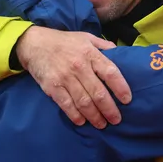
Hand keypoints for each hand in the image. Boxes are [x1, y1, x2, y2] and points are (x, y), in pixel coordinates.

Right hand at [16, 26, 131, 128]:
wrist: (35, 43)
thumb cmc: (64, 41)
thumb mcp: (86, 37)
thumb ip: (104, 45)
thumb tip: (120, 53)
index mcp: (90, 53)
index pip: (110, 72)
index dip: (121, 87)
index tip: (127, 99)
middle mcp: (79, 66)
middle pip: (98, 92)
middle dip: (109, 109)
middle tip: (116, 119)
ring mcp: (65, 77)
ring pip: (84, 102)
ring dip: (95, 116)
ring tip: (102, 124)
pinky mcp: (52, 87)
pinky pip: (67, 105)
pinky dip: (75, 116)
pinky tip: (82, 121)